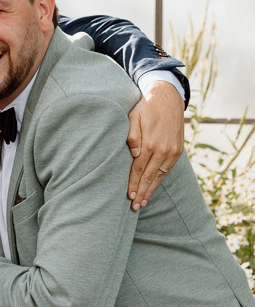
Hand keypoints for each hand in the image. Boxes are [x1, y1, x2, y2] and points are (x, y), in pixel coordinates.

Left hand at [127, 81, 184, 209]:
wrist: (168, 98)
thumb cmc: (145, 107)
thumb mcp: (133, 116)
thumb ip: (132, 135)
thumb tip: (133, 154)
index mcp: (151, 143)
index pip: (139, 169)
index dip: (133, 184)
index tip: (129, 197)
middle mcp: (164, 150)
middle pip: (149, 176)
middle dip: (141, 193)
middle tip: (134, 207)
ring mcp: (173, 151)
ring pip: (159, 176)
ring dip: (151, 190)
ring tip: (143, 203)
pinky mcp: (178, 151)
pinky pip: (167, 169)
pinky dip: (159, 180)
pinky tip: (153, 188)